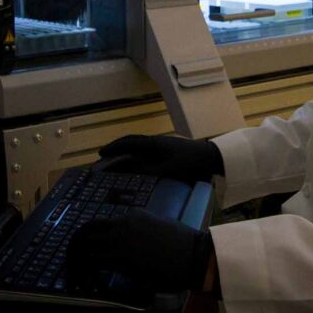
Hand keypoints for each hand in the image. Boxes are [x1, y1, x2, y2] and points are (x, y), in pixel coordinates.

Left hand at [66, 208, 213, 291]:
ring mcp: (122, 238)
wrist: (195, 255)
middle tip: (73, 265)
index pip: (100, 223)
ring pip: (86, 246)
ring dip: (77, 262)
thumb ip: (141, 233)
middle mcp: (124, 223)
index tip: (87, 254)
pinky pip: (95, 264)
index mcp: (134, 215)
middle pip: (86, 230)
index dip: (90, 240)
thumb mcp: (160, 230)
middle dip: (74, 248)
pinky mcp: (123, 258)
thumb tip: (130, 246)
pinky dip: (87, 274)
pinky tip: (88, 285)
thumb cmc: (183, 246)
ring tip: (76, 277)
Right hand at [97, 134, 223, 182]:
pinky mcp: (170, 150)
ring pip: (141, 145)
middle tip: (106, 155)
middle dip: (118, 147)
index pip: (128, 143)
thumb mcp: (166, 171)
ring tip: (119, 160)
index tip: (101, 153)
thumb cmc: (189, 164)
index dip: (114, 148)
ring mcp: (164, 145)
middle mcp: (156, 141)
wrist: (211, 158)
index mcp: (153, 144)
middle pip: (133, 141)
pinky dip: (138, 155)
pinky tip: (139, 164)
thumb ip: (146, 171)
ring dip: (128, 151)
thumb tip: (126, 171)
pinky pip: (148, 150)